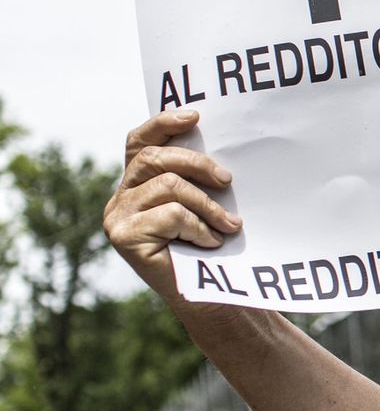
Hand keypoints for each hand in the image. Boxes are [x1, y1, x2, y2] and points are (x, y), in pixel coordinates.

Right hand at [103, 109, 241, 300]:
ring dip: (208, 205)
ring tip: (230, 225)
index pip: (139, 142)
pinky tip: (211, 243)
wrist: (209, 294)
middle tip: (228, 181)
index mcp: (137, 183)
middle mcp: (121, 196)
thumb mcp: (205, 203)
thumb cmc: (211, 246)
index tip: (195, 116)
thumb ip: (197, 177)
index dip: (162, 124)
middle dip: (197, 163)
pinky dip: (200, 227)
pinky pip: (171, 214)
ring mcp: (118, 216)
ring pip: (168, 186)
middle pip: (154, 159)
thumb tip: (223, 143)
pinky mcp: (124, 237)